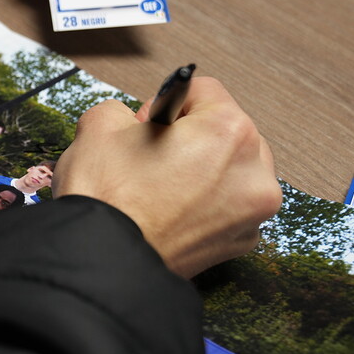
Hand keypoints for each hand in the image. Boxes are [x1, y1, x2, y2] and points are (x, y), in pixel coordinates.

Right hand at [52, 76, 280, 277]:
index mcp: (228, 131)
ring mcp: (252, 212)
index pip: (202, 91)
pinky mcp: (241, 242)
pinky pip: (227, 205)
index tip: (145, 126)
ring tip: (160, 186)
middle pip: (225, 129)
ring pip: (231, 169)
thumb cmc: (107, 199)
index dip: (163, 104)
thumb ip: (124, 110)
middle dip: (190, 136)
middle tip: (151, 156)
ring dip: (203, 169)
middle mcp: (253, 171)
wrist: (102, 263)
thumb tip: (131, 122)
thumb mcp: (99, 125)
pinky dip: (205, 203)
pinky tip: (169, 210)